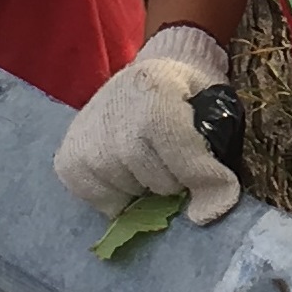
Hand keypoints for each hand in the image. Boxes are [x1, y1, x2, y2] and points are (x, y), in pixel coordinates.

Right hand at [54, 26, 241, 225]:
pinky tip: (127, 171)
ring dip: (149, 190)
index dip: (206, 179)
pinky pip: (104, 203)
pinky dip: (122, 197)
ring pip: (132, 196)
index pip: (182, 153)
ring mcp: (85, 139)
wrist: (146, 77)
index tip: (224, 193)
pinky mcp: (67, 161)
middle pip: (157, 180)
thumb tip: (208, 214)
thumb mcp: (215, 105)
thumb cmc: (186, 93)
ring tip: (151, 163)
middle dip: (177, 182)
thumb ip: (217, 151)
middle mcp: (114, 115)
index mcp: (156, 91)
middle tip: (178, 163)